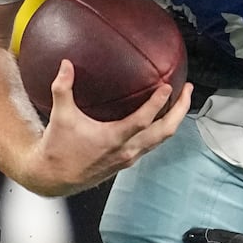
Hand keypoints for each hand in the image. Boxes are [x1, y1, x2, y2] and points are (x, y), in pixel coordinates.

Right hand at [23, 60, 192, 195]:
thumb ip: (63, 88)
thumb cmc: (58, 149)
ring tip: (182, 100)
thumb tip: (66, 64)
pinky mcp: (127, 161)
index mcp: (113, 139)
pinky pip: (153, 144)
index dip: (157, 103)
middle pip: (164, 131)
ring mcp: (129, 157)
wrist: (54, 179)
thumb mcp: (60, 116)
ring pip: (162, 139)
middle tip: (188, 90)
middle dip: (181, 110)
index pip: (143, 120)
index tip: (168, 87)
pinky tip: (161, 117)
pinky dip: (162, 129)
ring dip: (175, 119)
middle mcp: (127, 150)